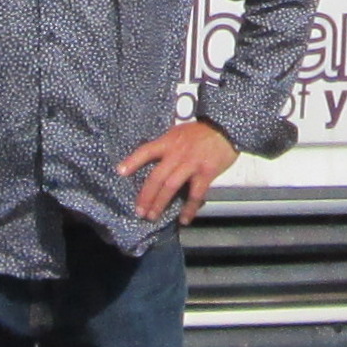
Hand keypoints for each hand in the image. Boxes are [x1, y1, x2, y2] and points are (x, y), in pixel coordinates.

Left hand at [118, 117, 238, 225]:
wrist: (226, 128)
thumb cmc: (202, 132)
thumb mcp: (180, 132)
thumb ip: (168, 146)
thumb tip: (155, 162)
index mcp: (169, 142)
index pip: (146, 151)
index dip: (132, 161)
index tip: (120, 172)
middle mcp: (177, 153)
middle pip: (156, 177)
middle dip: (146, 196)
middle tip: (139, 210)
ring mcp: (191, 164)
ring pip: (171, 187)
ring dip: (160, 203)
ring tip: (152, 216)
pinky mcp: (206, 173)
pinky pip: (195, 194)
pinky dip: (189, 208)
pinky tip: (184, 219)